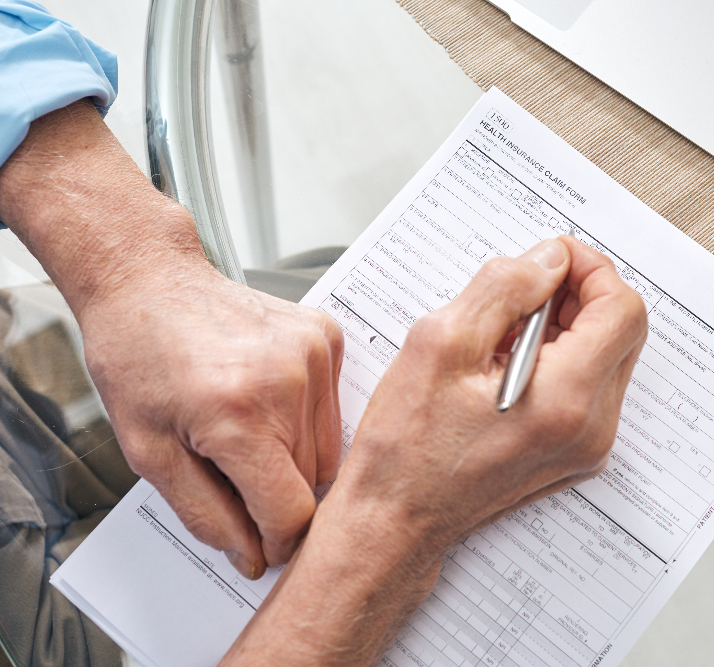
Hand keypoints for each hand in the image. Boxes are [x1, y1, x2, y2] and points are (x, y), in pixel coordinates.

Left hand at [79, 263, 342, 577]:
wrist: (150, 280)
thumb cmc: (139, 357)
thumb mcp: (149, 452)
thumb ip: (205, 514)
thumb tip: (251, 555)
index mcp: (236, 414)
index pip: (290, 512)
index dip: (274, 542)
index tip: (259, 545)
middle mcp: (287, 381)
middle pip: (311, 483)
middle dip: (275, 496)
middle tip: (232, 474)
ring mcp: (314, 353)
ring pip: (328, 450)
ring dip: (293, 459)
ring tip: (247, 433)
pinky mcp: (327, 337)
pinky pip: (334, 409)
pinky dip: (305, 420)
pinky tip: (266, 400)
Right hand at [223, 236, 646, 664]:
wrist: (398, 519)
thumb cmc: (407, 445)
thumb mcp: (441, 343)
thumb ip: (505, 288)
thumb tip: (550, 260)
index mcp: (565, 399)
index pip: (621, 309)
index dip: (590, 270)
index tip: (551, 260)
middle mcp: (591, 427)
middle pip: (621, 330)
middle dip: (578, 295)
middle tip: (523, 290)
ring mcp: (588, 445)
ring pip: (607, 355)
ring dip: (567, 325)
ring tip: (504, 332)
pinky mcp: (576, 452)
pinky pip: (589, 385)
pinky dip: (559, 357)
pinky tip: (508, 362)